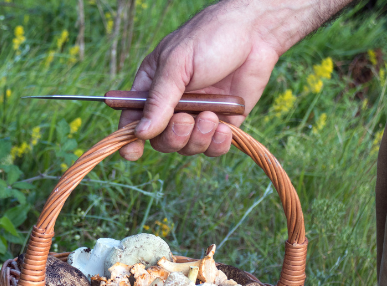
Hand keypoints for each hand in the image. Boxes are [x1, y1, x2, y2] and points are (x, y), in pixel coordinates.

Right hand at [118, 0, 346, 159]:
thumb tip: (141, 133)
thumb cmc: (211, 37)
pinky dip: (217, 144)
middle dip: (173, 137)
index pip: (133, 119)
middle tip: (186, 119)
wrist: (256, 31)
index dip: (130, 139)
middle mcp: (173, 106)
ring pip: (187, 147)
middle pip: (161, 141)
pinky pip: (214, 147)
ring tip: (211, 116)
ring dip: (197, 138)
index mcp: (153, 88)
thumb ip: (159, 100)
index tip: (133, 152)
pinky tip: (224, 128)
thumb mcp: (177, 64)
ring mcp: (198, 115)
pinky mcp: (224, 122)